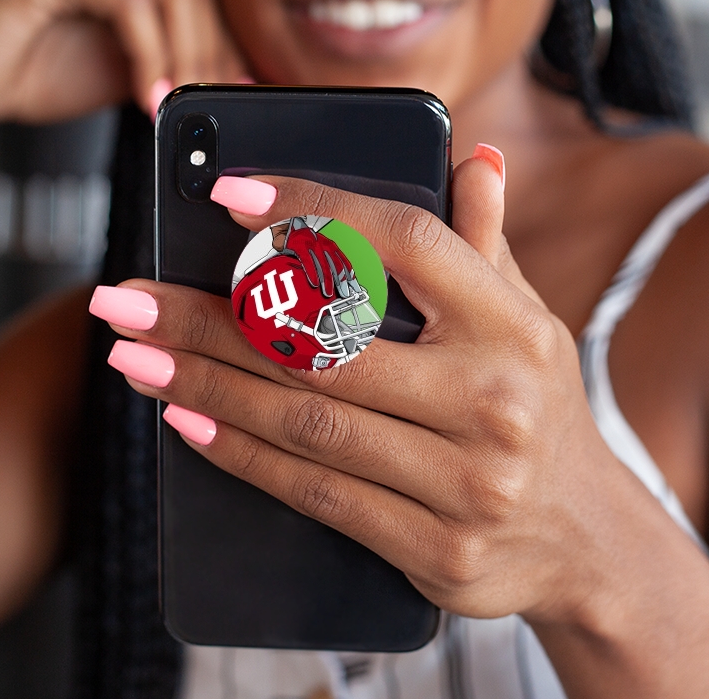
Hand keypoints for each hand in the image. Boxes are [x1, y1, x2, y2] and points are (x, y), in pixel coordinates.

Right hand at [0, 0, 246, 132]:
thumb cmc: (42, 72)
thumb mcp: (131, 73)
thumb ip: (174, 66)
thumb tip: (227, 81)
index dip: (224, 49)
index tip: (232, 94)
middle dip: (209, 60)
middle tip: (204, 106)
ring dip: (183, 60)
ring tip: (174, 105)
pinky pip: (130, 5)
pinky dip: (149, 56)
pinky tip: (147, 94)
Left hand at [97, 156, 626, 627]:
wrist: (583, 536)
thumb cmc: (534, 405)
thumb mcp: (525, 318)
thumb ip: (483, 243)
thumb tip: (470, 158)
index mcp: (513, 325)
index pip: (402, 243)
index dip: (312, 213)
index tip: (228, 195)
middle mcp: (493, 399)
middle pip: (324, 344)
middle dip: (209, 317)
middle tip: (126, 295)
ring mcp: (467, 482)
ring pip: (306, 422)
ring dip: (204, 383)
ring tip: (132, 353)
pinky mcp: (436, 549)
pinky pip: (317, 494)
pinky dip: (242, 454)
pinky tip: (185, 419)